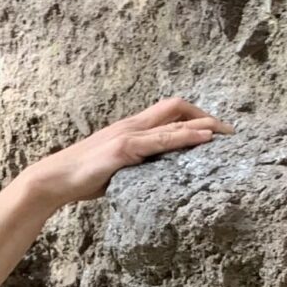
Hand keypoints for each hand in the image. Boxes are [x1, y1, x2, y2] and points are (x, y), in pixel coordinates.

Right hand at [18, 96, 232, 210]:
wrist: (56, 179)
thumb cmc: (84, 177)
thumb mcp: (119, 169)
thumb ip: (139, 166)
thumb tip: (158, 177)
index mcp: (132, 128)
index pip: (169, 111)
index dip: (195, 116)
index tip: (216, 130)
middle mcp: (132, 125)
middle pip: (176, 106)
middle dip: (207, 116)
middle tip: (231, 133)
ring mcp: (128, 135)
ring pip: (172, 121)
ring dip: (203, 125)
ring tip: (227, 133)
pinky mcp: (123, 149)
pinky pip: (160, 140)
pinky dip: (185, 137)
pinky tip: (203, 140)